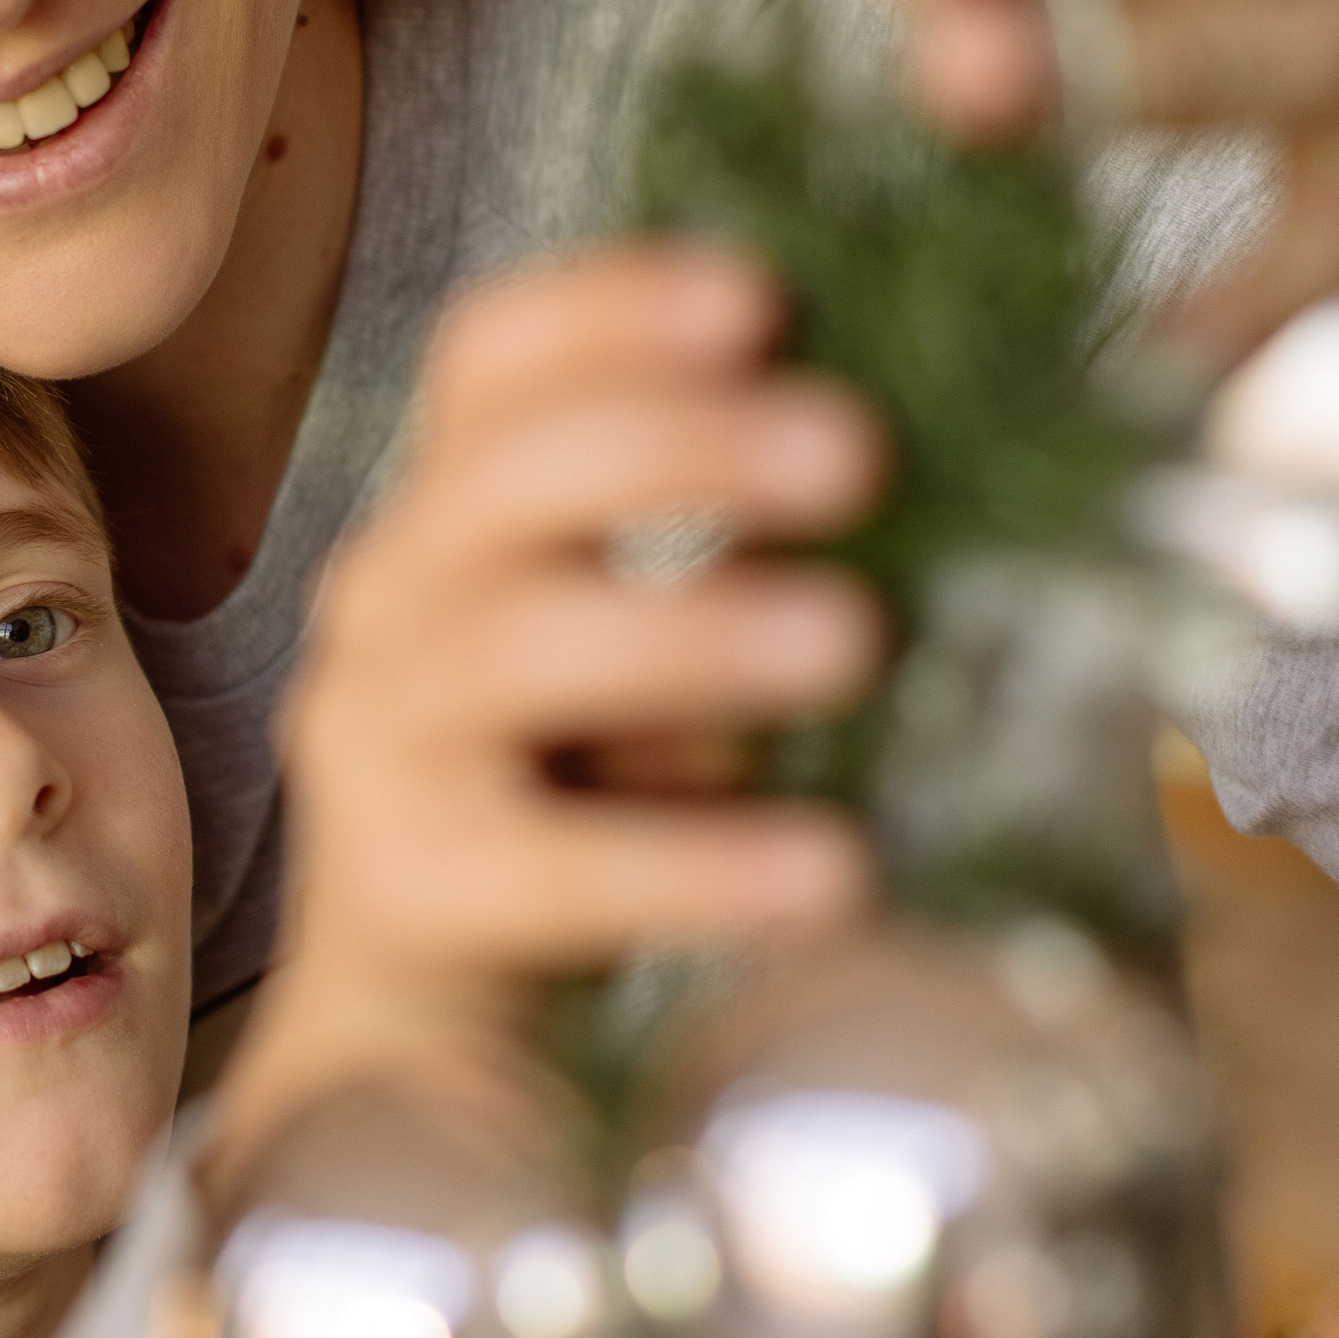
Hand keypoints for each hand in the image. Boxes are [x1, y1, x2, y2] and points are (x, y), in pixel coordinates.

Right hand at [213, 245, 884, 1176]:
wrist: (425, 1044)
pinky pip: (551, 860)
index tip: (759, 293)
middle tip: (857, 454)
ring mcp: (378, 741)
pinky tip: (827, 873)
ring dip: (693, 627)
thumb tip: (960, 478)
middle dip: (680, 444)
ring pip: (512, 643)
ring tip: (852, 641)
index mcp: (457, 514)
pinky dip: (696, 862)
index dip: (609, 306)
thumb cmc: (582, 811)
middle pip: (504, 476)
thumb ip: (745, 565)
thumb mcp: (661, 659)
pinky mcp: (403, 889)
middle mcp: (390, 600)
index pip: (490, 358)